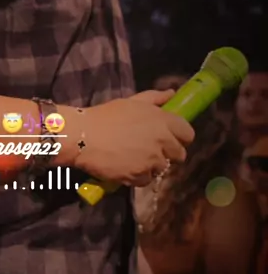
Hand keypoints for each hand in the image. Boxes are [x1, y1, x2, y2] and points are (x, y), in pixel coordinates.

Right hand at [74, 89, 193, 185]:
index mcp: (162, 120)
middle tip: (152, 148)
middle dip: (169, 153)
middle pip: (180, 154)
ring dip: (153, 165)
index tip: (170, 137)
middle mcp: (162, 141)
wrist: (84, 136)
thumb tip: (172, 93)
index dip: (180, 136)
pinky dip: (139, 175)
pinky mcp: (140, 176)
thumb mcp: (132, 101)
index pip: (188, 133)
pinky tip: (127, 166)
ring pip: (163, 168)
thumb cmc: (106, 115)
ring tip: (135, 157)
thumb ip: (155, 98)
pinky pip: (147, 180)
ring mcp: (152, 160)